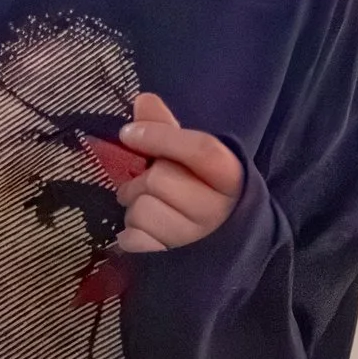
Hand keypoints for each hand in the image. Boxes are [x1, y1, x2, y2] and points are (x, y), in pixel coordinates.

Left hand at [111, 89, 243, 253]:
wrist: (218, 238)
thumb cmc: (200, 189)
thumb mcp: (191, 157)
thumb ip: (167, 128)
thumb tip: (143, 100)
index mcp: (230, 175)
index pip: (198, 149)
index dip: (159, 138)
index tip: (128, 134)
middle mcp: (217, 208)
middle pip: (160, 180)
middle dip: (142, 179)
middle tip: (146, 182)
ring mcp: (195, 237)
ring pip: (142, 210)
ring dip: (134, 206)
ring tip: (149, 207)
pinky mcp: (172, 258)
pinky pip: (133, 237)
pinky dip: (130, 232)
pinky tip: (147, 230)